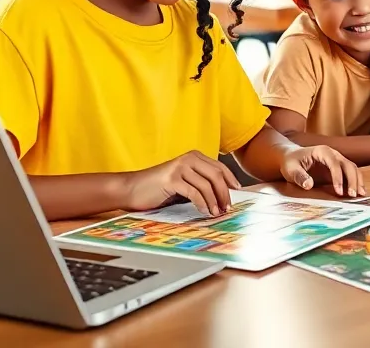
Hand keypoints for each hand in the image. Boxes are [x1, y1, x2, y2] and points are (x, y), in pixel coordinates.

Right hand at [122, 151, 239, 215]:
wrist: (132, 189)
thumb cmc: (158, 188)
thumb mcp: (183, 182)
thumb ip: (199, 183)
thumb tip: (222, 196)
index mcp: (193, 157)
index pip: (219, 167)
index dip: (230, 179)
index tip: (237, 191)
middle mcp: (188, 159)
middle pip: (216, 175)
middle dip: (224, 193)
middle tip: (227, 208)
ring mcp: (179, 168)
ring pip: (207, 185)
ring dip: (215, 201)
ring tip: (216, 213)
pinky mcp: (171, 179)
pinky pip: (194, 192)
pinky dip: (202, 204)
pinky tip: (204, 212)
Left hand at [281, 145, 363, 197]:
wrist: (291, 156)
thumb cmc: (291, 162)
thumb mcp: (291, 169)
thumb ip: (299, 176)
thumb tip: (309, 185)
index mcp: (322, 151)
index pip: (334, 163)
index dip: (338, 177)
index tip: (339, 191)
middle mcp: (333, 154)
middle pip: (348, 165)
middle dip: (352, 180)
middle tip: (353, 195)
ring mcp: (337, 160)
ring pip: (352, 168)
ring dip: (357, 180)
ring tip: (360, 194)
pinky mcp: (338, 167)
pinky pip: (350, 173)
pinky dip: (356, 181)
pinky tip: (359, 191)